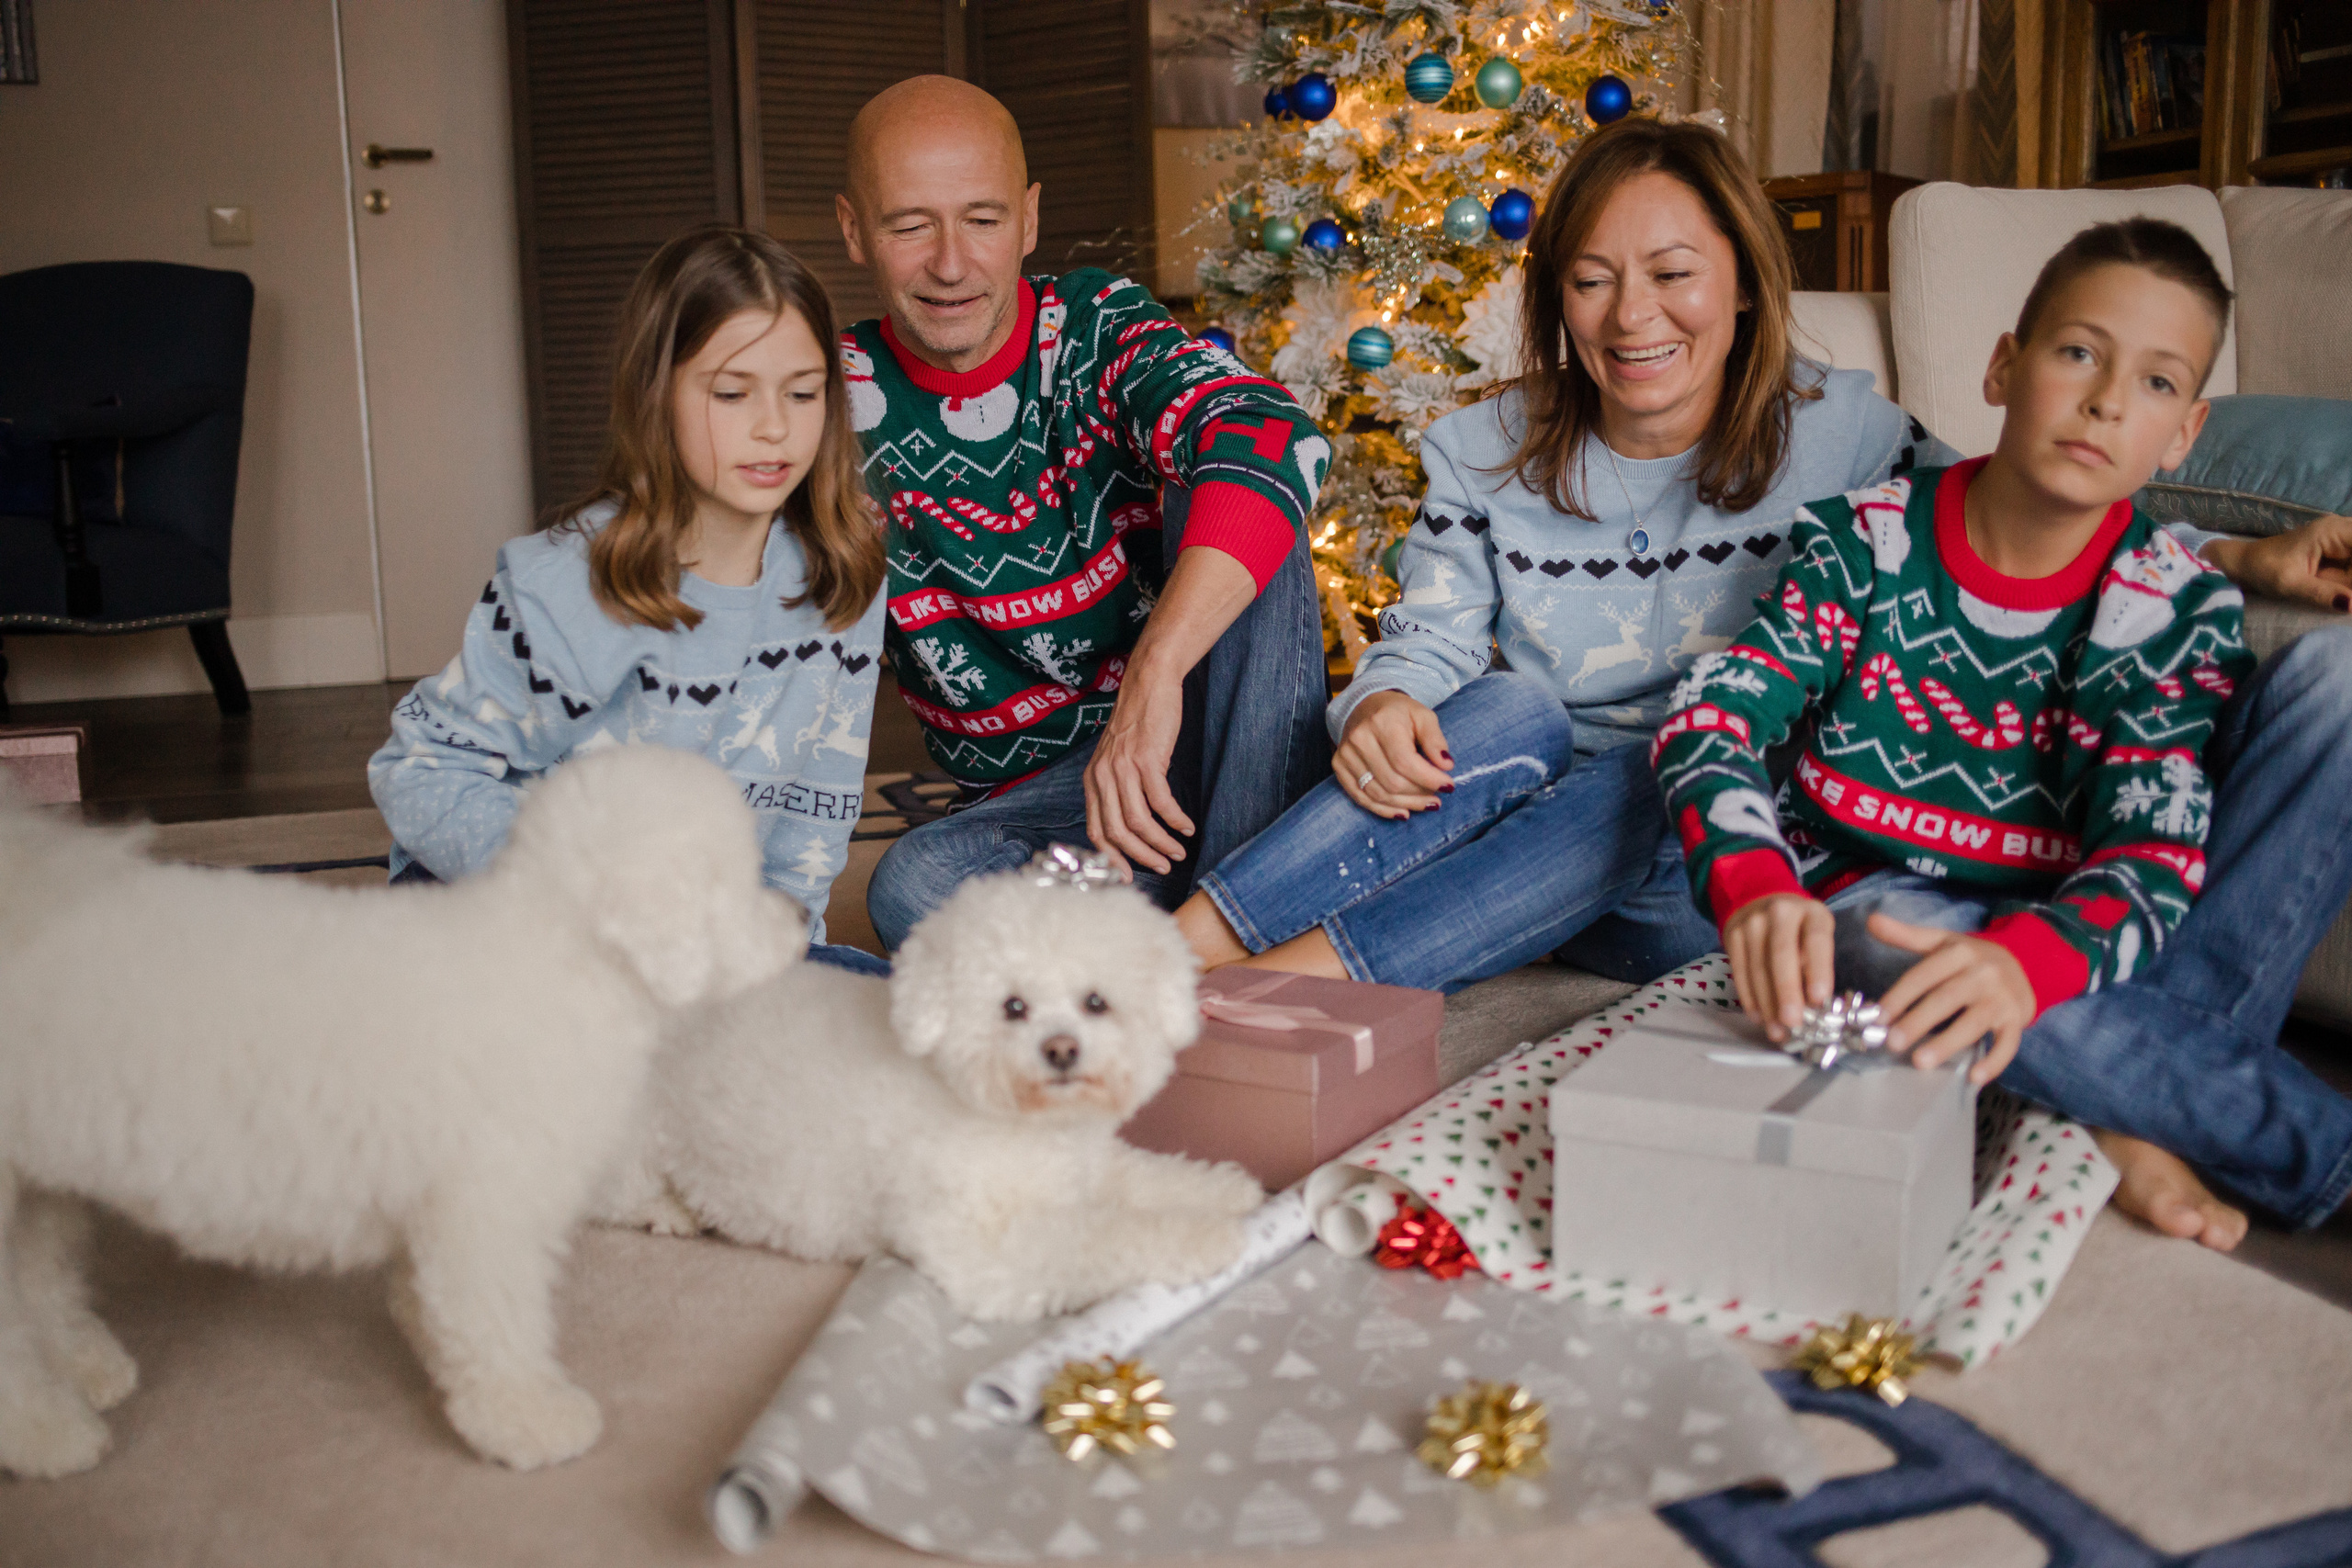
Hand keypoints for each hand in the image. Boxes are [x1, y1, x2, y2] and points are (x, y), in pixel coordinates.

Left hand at [1084, 668, 1194, 877]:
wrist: (1149, 684)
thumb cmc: (1138, 723)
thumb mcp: (1116, 758)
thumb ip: (1117, 789)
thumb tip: (1130, 826)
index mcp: (1092, 780)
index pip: (1096, 831)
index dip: (1112, 858)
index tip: (1129, 876)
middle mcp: (1102, 776)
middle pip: (1117, 832)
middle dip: (1141, 857)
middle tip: (1163, 867)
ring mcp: (1123, 768)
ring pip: (1139, 822)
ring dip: (1161, 843)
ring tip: (1178, 852)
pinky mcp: (1147, 760)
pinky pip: (1162, 802)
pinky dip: (1175, 819)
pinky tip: (1186, 826)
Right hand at [1334, 692, 1452, 818]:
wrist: (1364, 706)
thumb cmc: (1398, 713)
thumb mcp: (1423, 716)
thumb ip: (1435, 740)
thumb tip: (1446, 765)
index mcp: (1382, 723)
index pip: (1405, 762)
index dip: (1429, 779)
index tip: (1448, 786)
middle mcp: (1360, 740)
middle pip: (1393, 781)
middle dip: (1420, 794)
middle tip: (1437, 797)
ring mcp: (1346, 755)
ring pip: (1378, 794)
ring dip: (1406, 804)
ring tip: (1426, 804)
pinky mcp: (1339, 767)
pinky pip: (1361, 797)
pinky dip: (1384, 810)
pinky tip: (1403, 811)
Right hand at [1721, 892, 1832, 1041]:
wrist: (1760, 900)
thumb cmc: (1799, 928)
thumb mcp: (1816, 934)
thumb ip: (1816, 963)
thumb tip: (1813, 1007)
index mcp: (1812, 912)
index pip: (1816, 941)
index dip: (1818, 970)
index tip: (1819, 1000)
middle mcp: (1780, 912)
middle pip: (1781, 955)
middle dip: (1786, 993)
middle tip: (1793, 1023)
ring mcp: (1751, 923)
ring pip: (1758, 968)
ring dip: (1767, 1004)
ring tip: (1778, 1031)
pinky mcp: (1732, 935)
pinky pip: (1739, 972)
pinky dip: (1749, 999)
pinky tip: (1759, 1018)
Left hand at [1869, 912, 2035, 1085]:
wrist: (2026, 962)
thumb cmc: (1971, 958)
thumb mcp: (1941, 941)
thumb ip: (1906, 935)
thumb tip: (1870, 920)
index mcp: (1960, 953)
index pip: (1924, 976)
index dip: (1899, 996)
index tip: (1877, 1017)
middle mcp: (1983, 974)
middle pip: (1946, 999)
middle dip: (1918, 1021)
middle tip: (1892, 1043)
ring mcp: (2003, 998)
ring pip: (1973, 1023)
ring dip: (1947, 1044)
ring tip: (1920, 1062)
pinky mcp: (2018, 1020)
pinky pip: (2008, 1044)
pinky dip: (1993, 1062)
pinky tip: (1972, 1078)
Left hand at [2203, 515, 2351, 612]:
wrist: (2242, 564)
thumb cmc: (2261, 569)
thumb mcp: (2289, 584)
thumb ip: (2322, 594)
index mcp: (2332, 531)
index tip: (2350, 589)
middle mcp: (2342, 530)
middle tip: (2343, 592)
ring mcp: (2342, 540)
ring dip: (2349, 581)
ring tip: (2334, 591)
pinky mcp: (2339, 552)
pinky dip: (2348, 582)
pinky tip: (2342, 594)